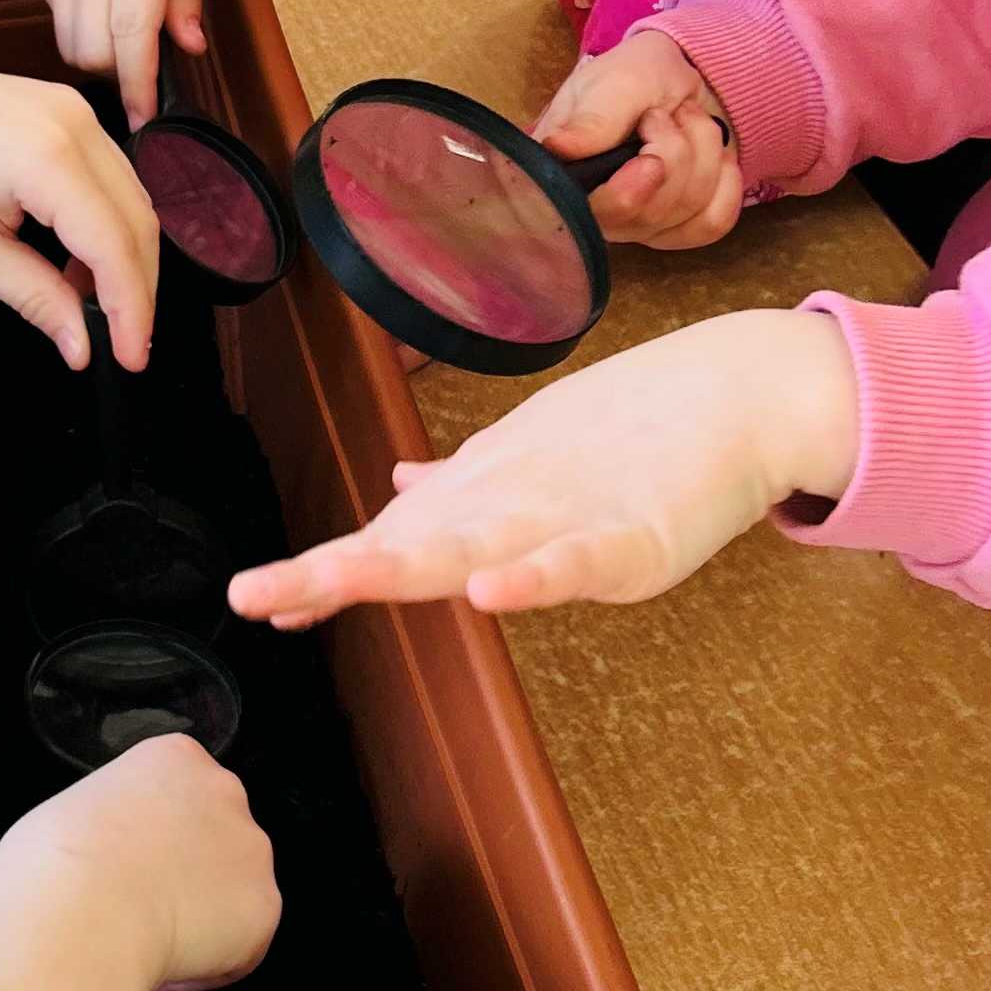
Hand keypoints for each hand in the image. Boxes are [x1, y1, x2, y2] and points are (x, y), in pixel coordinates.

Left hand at [0, 43, 161, 370]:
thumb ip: (35, 295)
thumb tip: (81, 345)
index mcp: (47, 156)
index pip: (116, 245)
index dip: (132, 309)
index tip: (130, 358)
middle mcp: (73, 121)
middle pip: (138, 218)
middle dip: (137, 287)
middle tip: (122, 343)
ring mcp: (71, 106)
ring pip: (130, 193)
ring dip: (122, 254)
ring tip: (88, 305)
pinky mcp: (61, 104)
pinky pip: (107, 169)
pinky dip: (103, 218)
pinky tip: (74, 258)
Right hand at [0, 733, 278, 990]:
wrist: (79, 914)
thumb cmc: (54, 862)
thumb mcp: (73, 810)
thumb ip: (114, 821)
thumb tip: (116, 859)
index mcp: (175, 757)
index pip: (178, 797)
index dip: (151, 840)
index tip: (126, 867)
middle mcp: (224, 791)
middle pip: (213, 837)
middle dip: (186, 872)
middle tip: (140, 905)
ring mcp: (251, 848)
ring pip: (231, 890)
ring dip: (202, 915)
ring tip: (151, 939)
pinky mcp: (264, 908)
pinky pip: (239, 946)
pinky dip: (209, 964)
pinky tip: (167, 963)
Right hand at [33, 0, 217, 129]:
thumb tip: (187, 45)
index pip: (131, 32)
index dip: (138, 84)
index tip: (143, 119)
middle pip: (95, 52)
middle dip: (122, 71)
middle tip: (148, 59)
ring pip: (71, 44)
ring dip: (100, 54)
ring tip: (125, 32)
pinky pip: (60, 19)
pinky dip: (82, 26)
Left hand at [226, 307, 860, 625]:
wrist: (735, 391)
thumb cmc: (634, 432)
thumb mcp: (535, 461)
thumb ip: (465, 487)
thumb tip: (401, 491)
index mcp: (488, 497)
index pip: (395, 537)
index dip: (328, 568)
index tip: (259, 599)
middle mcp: (511, 503)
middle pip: (413, 544)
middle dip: (335, 569)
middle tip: (256, 593)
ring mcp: (570, 515)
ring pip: (477, 546)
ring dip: (405, 565)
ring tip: (339, 578)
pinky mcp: (637, 535)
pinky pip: (577, 562)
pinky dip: (533, 578)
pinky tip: (488, 594)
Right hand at [536, 29, 742, 248]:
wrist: (683, 76)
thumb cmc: (638, 75)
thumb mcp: (615, 82)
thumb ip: (592, 117)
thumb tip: (556, 149)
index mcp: (563, 173)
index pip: (585, 214)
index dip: (622, 197)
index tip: (650, 160)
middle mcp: (594, 209)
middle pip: (642, 217)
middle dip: (672, 156)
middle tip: (664, 114)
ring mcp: (636, 224)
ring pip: (683, 217)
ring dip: (702, 155)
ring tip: (686, 120)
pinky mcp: (677, 228)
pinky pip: (713, 223)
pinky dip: (726, 184)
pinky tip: (716, 156)